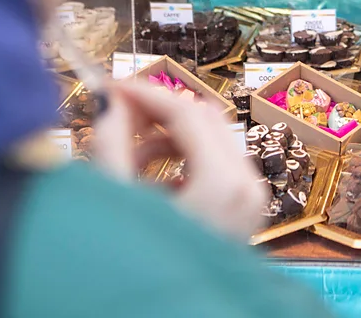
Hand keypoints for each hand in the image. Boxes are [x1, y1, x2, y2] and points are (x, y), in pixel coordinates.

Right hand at [94, 81, 267, 239]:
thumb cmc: (137, 273)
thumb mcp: (119, 203)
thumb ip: (113, 145)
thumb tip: (110, 102)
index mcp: (223, 184)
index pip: (186, 113)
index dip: (145, 94)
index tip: (112, 88)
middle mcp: (247, 186)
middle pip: (204, 120)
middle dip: (158, 113)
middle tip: (118, 116)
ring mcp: (250, 200)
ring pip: (210, 141)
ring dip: (166, 141)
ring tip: (129, 162)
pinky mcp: (243, 211)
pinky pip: (215, 167)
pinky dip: (182, 164)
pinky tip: (151, 186)